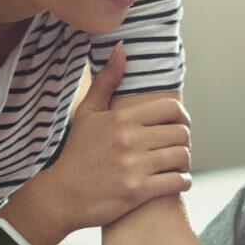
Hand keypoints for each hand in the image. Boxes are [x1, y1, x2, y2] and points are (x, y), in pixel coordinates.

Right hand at [7, 45, 190, 244]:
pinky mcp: (137, 191)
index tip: (177, 125)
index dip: (181, 116)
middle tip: (175, 147)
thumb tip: (121, 48)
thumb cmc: (76, 153)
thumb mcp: (87, 114)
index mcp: (121, 119)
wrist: (60, 195)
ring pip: (182, 156)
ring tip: (175, 164)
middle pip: (181, 133)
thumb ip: (106, 81)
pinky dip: (183, 181)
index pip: (171, 108)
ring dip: (184, 162)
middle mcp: (129, 140)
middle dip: (183, 141)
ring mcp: (134, 166)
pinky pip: (178, 181)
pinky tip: (175, 181)